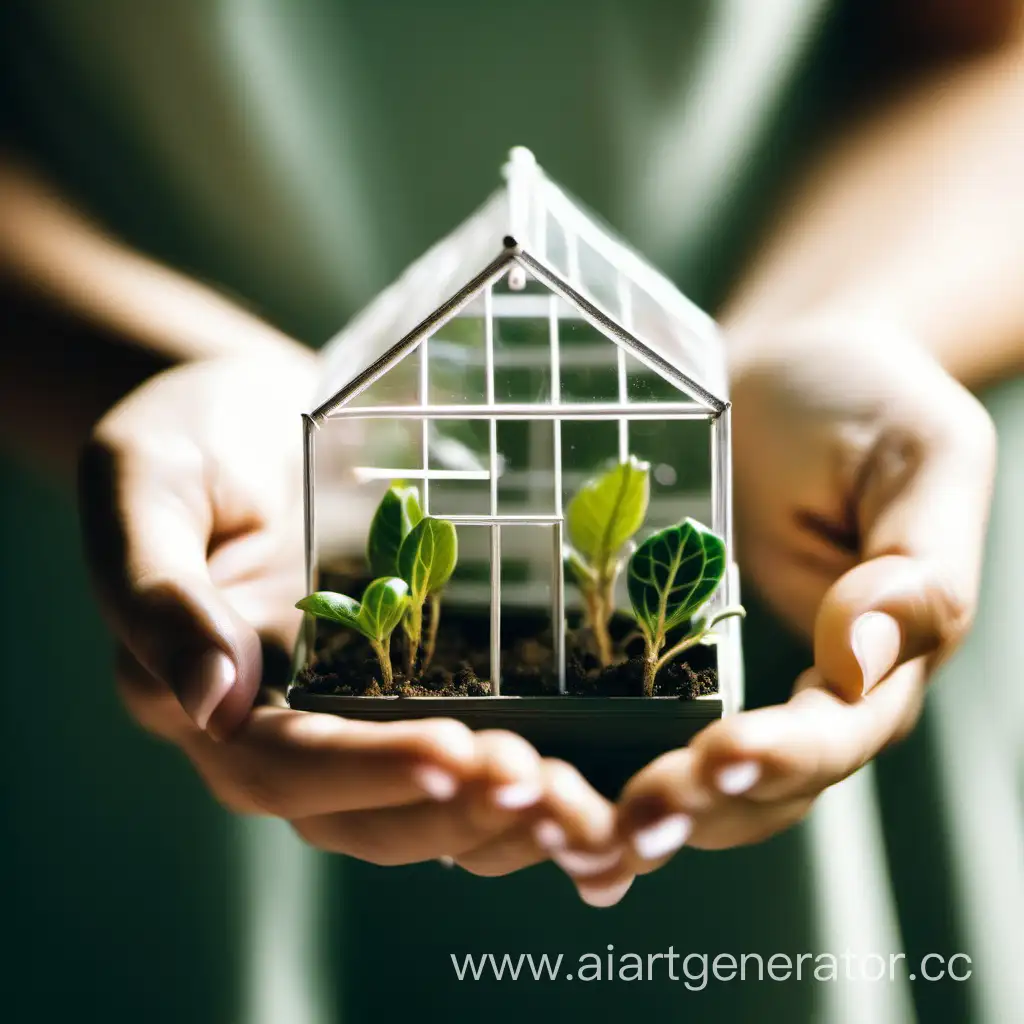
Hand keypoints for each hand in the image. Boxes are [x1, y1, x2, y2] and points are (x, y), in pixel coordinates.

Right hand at [79, 352, 618, 875]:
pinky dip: (520, 780)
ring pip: (423, 806)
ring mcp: (353, 712)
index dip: (367, 768)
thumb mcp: (143, 490)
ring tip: (581, 804)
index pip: (285, 762)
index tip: (451, 754)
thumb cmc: (183, 440)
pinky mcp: (410, 686)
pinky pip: (464, 751)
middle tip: (542, 787)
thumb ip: (158, 591)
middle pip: (364, 811)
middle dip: (454, 807)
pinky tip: (590, 778)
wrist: (250, 415)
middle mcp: (285, 728)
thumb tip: (207, 701)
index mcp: (210, 699)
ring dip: (500, 817)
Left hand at [616, 317, 995, 864]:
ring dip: (641, 818)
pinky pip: (640, 729)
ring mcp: (737, 680)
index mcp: (884, 660)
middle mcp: (810, 693)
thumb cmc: (863, 402)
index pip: (839, 735)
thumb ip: (919, 567)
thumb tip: (864, 657)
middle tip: (632, 819)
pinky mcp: (671, 657)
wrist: (786, 373)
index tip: (721, 753)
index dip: (785, 756)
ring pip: (697, 785)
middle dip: (699, 808)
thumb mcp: (923, 461)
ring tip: (577, 831)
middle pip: (761, 787)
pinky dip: (600, 773)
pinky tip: (545, 796)